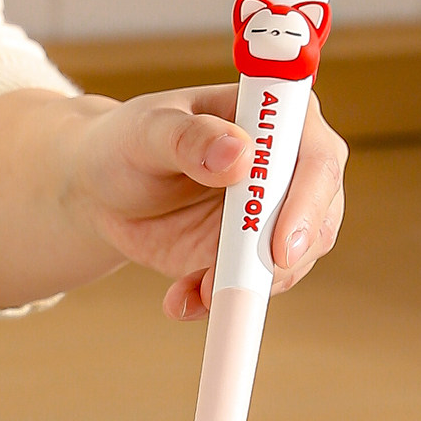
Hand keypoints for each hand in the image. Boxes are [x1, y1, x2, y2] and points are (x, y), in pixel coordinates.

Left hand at [0, 85, 346, 317]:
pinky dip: (218, 303)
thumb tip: (238, 154)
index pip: (317, 157)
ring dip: (243, 286)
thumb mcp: (147, 133)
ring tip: (190, 290)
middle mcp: (289, 166)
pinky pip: (253, 289)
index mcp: (277, 118)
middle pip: (317, 220)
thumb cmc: (127, 143)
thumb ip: (189, 139)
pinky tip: (181, 301)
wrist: (103, 188)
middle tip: (224, 286)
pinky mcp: (251, 254)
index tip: (280, 247)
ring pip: (291, 263)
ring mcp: (274, 214)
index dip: (308, 203)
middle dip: (279, 263)